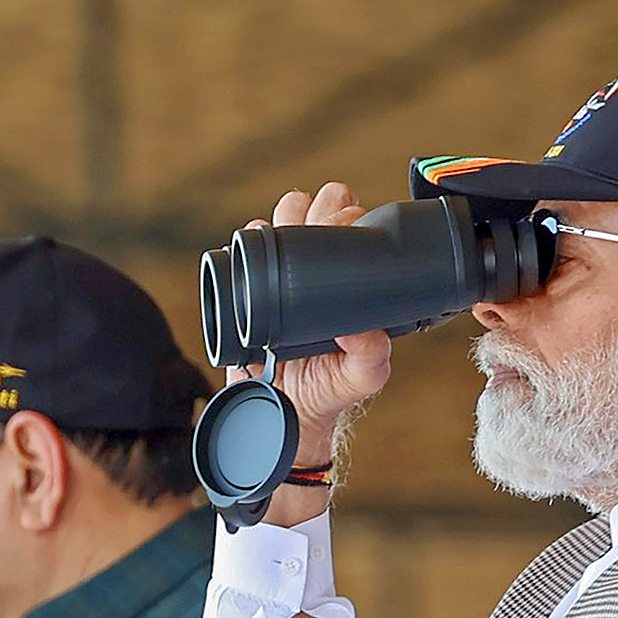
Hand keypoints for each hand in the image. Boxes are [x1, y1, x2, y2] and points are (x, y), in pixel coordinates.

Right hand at [228, 182, 392, 523]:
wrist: (283, 410)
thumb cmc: (329, 389)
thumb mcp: (361, 378)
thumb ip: (371, 358)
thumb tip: (365, 330)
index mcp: (350, 278)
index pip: (353, 225)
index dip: (348, 217)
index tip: (343, 229)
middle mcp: (317, 266)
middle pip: (319, 207)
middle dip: (319, 208)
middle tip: (316, 230)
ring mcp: (283, 270)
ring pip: (284, 215)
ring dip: (286, 217)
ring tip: (286, 241)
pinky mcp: (250, 282)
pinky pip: (246, 244)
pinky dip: (251, 239)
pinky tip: (258, 254)